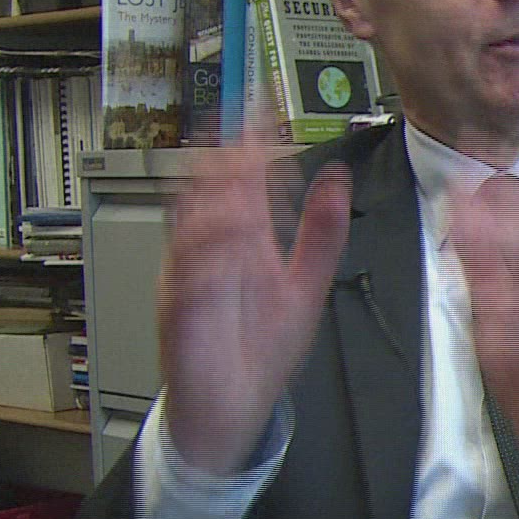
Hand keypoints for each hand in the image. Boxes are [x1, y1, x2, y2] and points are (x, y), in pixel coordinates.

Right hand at [157, 116, 350, 474]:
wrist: (231, 411)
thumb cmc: (261, 349)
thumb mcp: (305, 284)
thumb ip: (322, 233)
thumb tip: (337, 178)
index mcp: (244, 242)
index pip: (245, 180)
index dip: (253, 142)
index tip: (268, 107)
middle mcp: (213, 255)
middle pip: (212, 194)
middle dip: (227, 159)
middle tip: (246, 129)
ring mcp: (191, 282)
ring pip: (195, 231)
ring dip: (218, 200)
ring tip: (240, 175)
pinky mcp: (181, 317)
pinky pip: (187, 282)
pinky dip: (204, 260)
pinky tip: (226, 242)